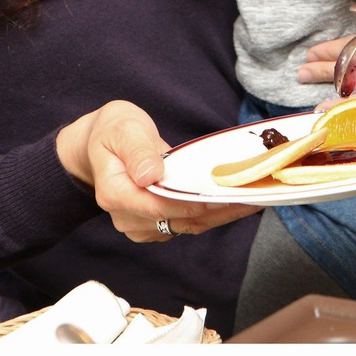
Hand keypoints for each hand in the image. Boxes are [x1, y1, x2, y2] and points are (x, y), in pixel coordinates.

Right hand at [56, 100, 258, 242]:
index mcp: (114, 193)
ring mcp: (141, 225)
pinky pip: (187, 223)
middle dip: (217, 211)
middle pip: (178, 221)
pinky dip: (212, 214)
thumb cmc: (113, 132)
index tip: (224, 195)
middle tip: (254, 196)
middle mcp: (126, 217)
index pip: (158, 207)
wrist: (101, 145)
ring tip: (254, 198)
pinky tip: (235, 200)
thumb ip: (137, 151)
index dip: (193, 204)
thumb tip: (150, 176)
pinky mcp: (155, 224)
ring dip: (221, 215)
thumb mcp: (123, 129)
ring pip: (187, 227)